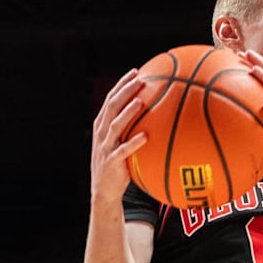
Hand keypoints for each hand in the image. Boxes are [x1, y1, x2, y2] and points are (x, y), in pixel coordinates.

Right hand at [90, 69, 146, 206]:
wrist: (105, 191)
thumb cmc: (119, 164)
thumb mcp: (122, 142)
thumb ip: (133, 128)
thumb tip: (160, 114)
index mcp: (103, 125)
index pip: (111, 99)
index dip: (122, 84)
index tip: (136, 71)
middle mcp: (102, 133)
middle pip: (112, 106)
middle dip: (125, 91)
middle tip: (140, 79)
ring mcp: (105, 147)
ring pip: (114, 125)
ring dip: (127, 113)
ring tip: (140, 102)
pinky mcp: (111, 162)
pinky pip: (123, 151)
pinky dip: (133, 143)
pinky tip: (146, 136)